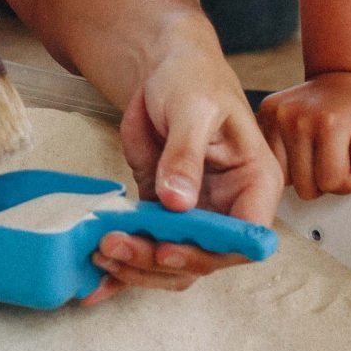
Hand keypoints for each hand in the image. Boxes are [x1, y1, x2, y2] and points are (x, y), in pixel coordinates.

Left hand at [83, 30, 281, 301]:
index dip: (210, 251)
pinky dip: (121, 269)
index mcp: (255, 184)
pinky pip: (146, 248)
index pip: (245, 237)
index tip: (167, 247)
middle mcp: (230, 208)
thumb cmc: (193, 78)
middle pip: (203, 257)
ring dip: (136, 266)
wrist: (165, 68)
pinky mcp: (162, 214)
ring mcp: (195, 215)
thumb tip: (179, 203)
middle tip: (116, 244)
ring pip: (172, 262)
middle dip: (159, 259)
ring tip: (100, 250)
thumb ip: (185, 155)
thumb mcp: (193, 108)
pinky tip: (96, 282)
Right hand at [258, 71, 350, 200]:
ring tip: (317, 153)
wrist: (341, 75)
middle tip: (333, 159)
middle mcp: (296, 118)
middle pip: (304, 188)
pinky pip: (271, 161)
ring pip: (284, 178)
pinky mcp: (263, 116)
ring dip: (302, 173)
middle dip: (322, 181)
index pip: (329, 182)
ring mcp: (276, 117)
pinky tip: (300, 147)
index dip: (346, 181)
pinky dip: (286, 161)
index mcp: (328, 122)